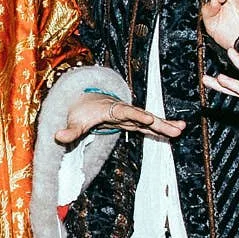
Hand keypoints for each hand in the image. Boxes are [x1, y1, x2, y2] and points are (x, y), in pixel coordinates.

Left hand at [55, 92, 184, 143]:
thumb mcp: (73, 120)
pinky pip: (149, 126)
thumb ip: (69, 130)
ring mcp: (130, 117)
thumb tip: (57, 137)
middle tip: (175, 127)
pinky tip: (176, 131)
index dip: (136, 115)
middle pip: (143, 116)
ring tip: (181, 129)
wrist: (86, 101)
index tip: (148, 119)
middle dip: (158, 122)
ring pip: (150, 121)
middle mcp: (124, 111)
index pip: (125, 112)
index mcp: (111, 109)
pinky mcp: (133, 122)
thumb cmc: (81, 110)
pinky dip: (161, 129)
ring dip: (165, 125)